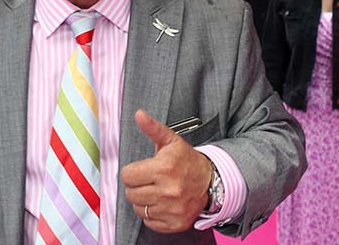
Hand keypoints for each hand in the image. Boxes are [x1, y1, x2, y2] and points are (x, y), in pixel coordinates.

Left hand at [121, 110, 211, 233]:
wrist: (211, 182)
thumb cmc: (188, 161)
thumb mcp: (171, 141)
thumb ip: (153, 128)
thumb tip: (139, 115)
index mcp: (163, 168)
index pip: (127, 176)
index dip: (131, 172)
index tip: (141, 170)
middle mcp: (168, 191)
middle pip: (130, 194)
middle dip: (136, 186)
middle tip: (148, 181)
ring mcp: (172, 209)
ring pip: (138, 208)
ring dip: (143, 200)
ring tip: (155, 191)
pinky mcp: (175, 223)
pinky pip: (149, 221)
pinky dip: (152, 214)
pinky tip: (162, 203)